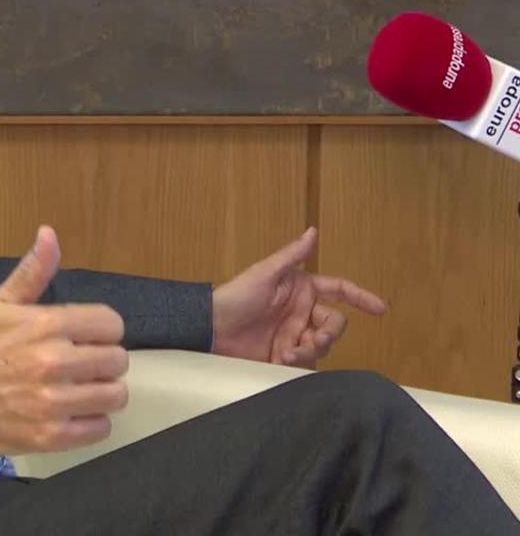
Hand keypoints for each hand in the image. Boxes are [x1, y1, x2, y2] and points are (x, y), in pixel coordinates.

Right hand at [0, 226, 128, 454]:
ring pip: (115, 395)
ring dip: (101, 392)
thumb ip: (33, 271)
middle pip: (118, 361)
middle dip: (102, 362)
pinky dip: (90, 422)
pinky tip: (71, 412)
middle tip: (80, 365)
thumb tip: (49, 233)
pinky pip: (101, 428)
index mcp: (46, 324)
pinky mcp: (52, 436)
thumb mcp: (1, 304)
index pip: (111, 324)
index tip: (86, 338)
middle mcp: (54, 362)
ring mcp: (54, 402)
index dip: (102, 330)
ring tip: (78, 389)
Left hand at [211, 227, 386, 366]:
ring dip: (311, 349)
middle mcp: (301, 312)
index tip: (381, 309)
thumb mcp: (265, 272)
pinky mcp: (284, 354)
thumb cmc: (235, 295)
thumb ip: (292, 255)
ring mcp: (293, 334)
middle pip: (334, 324)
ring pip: (322, 345)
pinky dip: (299, 360)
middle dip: (329, 333)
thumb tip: (313, 231)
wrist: (212, 328)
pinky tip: (282, 358)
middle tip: (314, 339)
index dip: (361, 298)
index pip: (339, 291)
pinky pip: (305, 361)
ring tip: (290, 351)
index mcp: (302, 290)